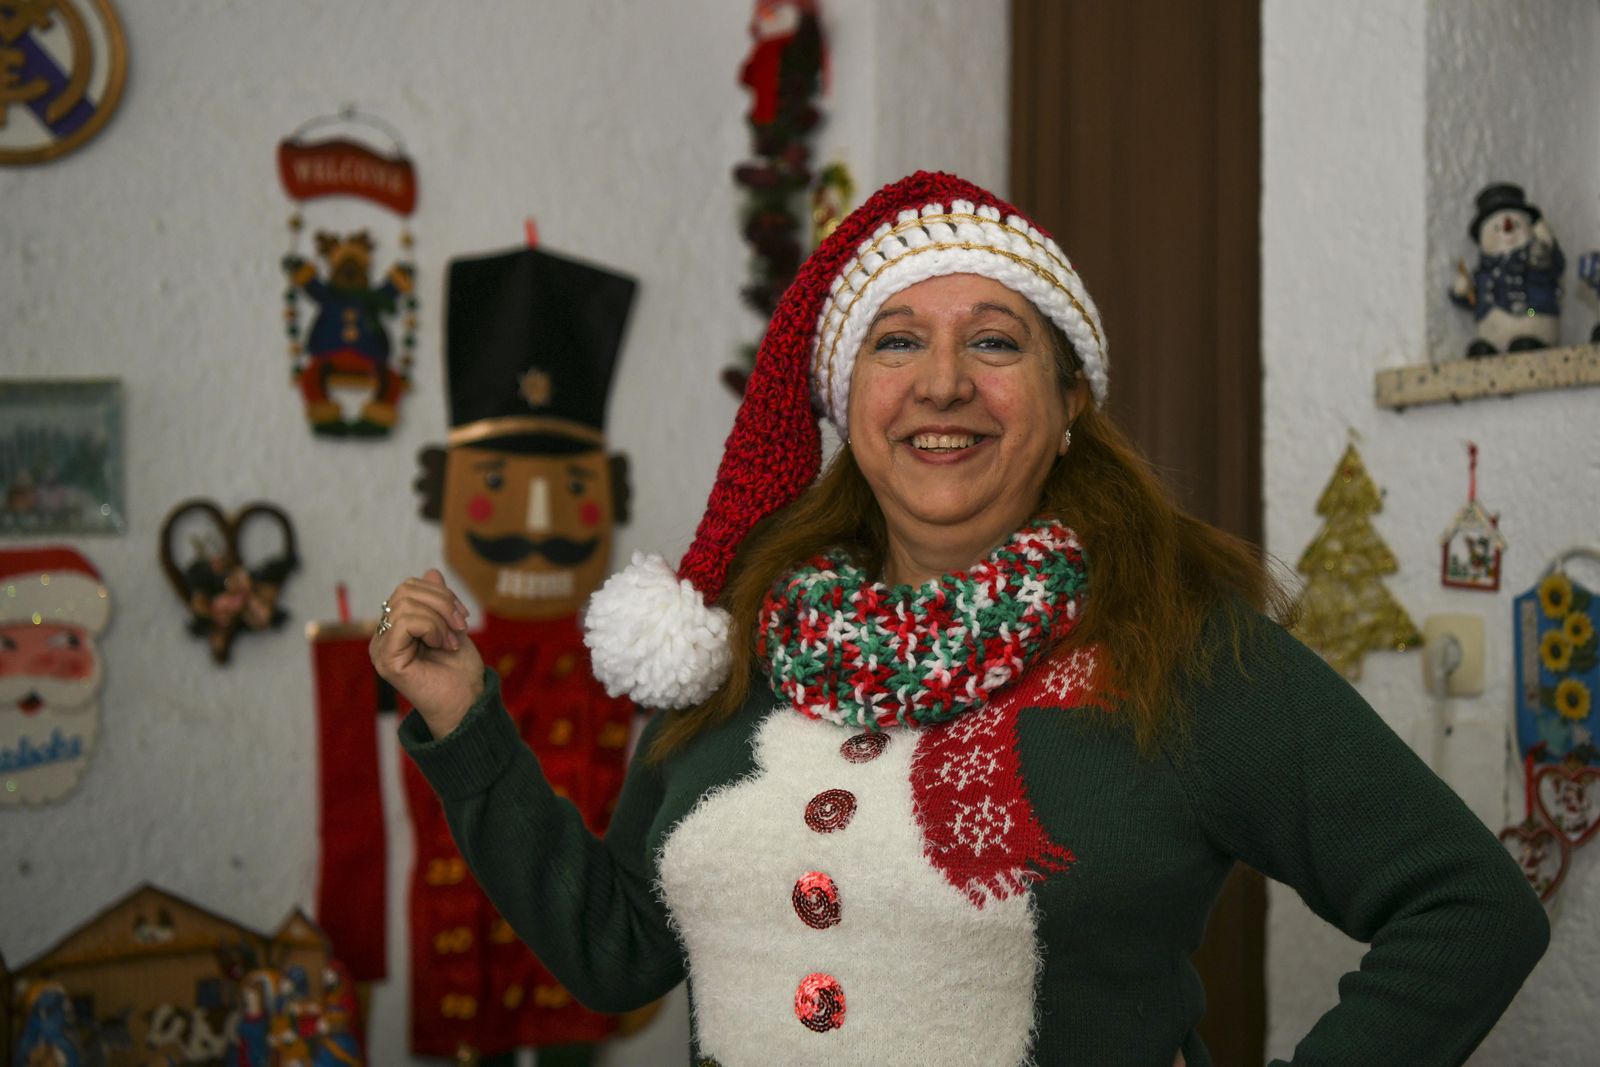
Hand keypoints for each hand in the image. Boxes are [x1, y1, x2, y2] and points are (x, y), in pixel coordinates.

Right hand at [370, 569, 482, 737]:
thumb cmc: (459, 671)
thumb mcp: (452, 625)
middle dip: (442, 602)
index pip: (408, 589)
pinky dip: (432, 627)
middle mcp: (383, 637)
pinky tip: (443, 645)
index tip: (463, 616)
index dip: (440, 594)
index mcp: (395, 627)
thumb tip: (430, 572)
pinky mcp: (386, 660)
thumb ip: (438, 601)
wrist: (466, 703)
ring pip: (405, 605)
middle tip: (461, 625)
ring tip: (452, 639)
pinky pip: (405, 622)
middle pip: (405, 591)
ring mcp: (381, 649)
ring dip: (439, 618)